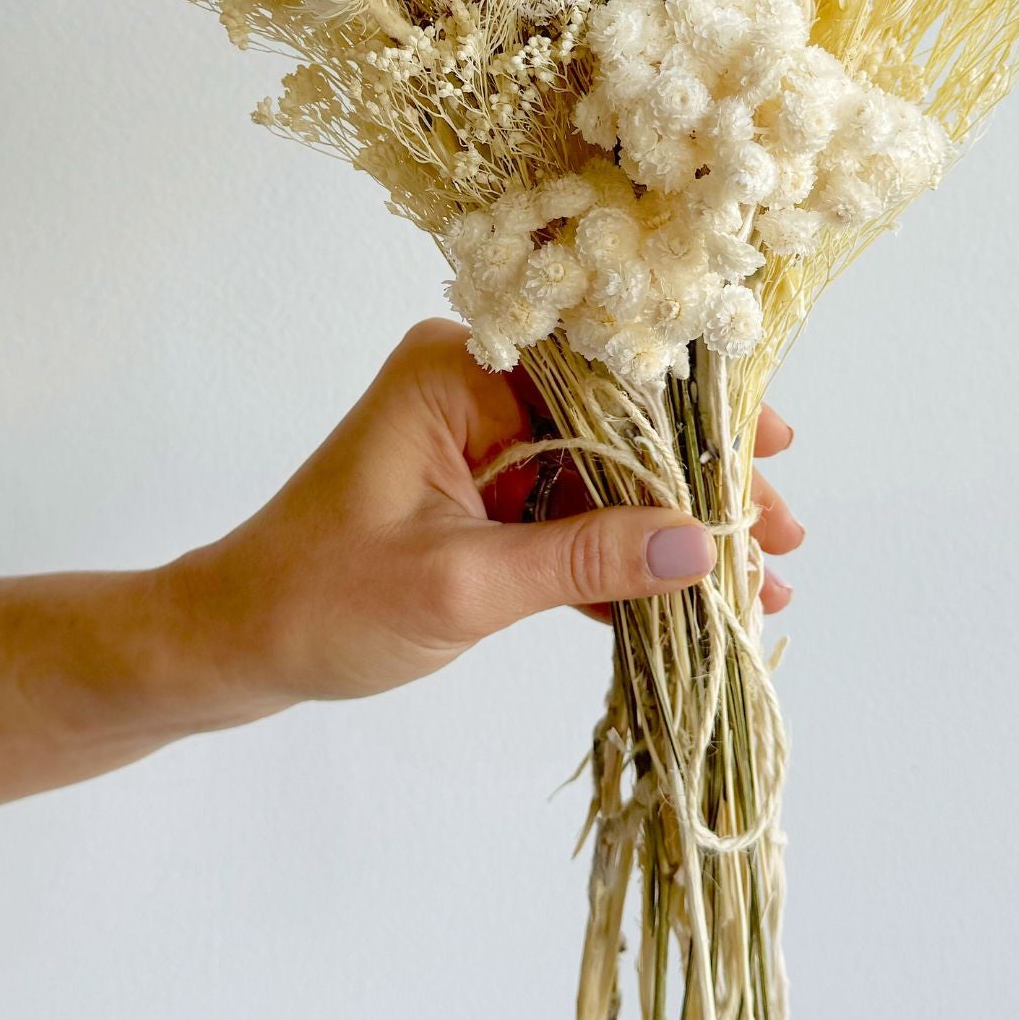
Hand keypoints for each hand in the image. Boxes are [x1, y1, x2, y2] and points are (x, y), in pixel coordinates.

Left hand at [160, 320, 802, 719]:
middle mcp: (476, 389)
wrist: (233, 647)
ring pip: (607, 476)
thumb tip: (704, 547)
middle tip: (784, 529)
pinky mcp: (486, 500)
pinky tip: (694, 601)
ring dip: (676, 529)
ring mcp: (483, 446)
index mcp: (458, 372)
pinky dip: (626, 563)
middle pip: (619, 424)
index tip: (770, 449)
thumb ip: (583, 564)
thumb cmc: (318, 600)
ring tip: (764, 574)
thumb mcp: (459, 585)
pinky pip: (574, 518)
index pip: (601, 375)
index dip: (694, 416)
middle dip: (701, 483)